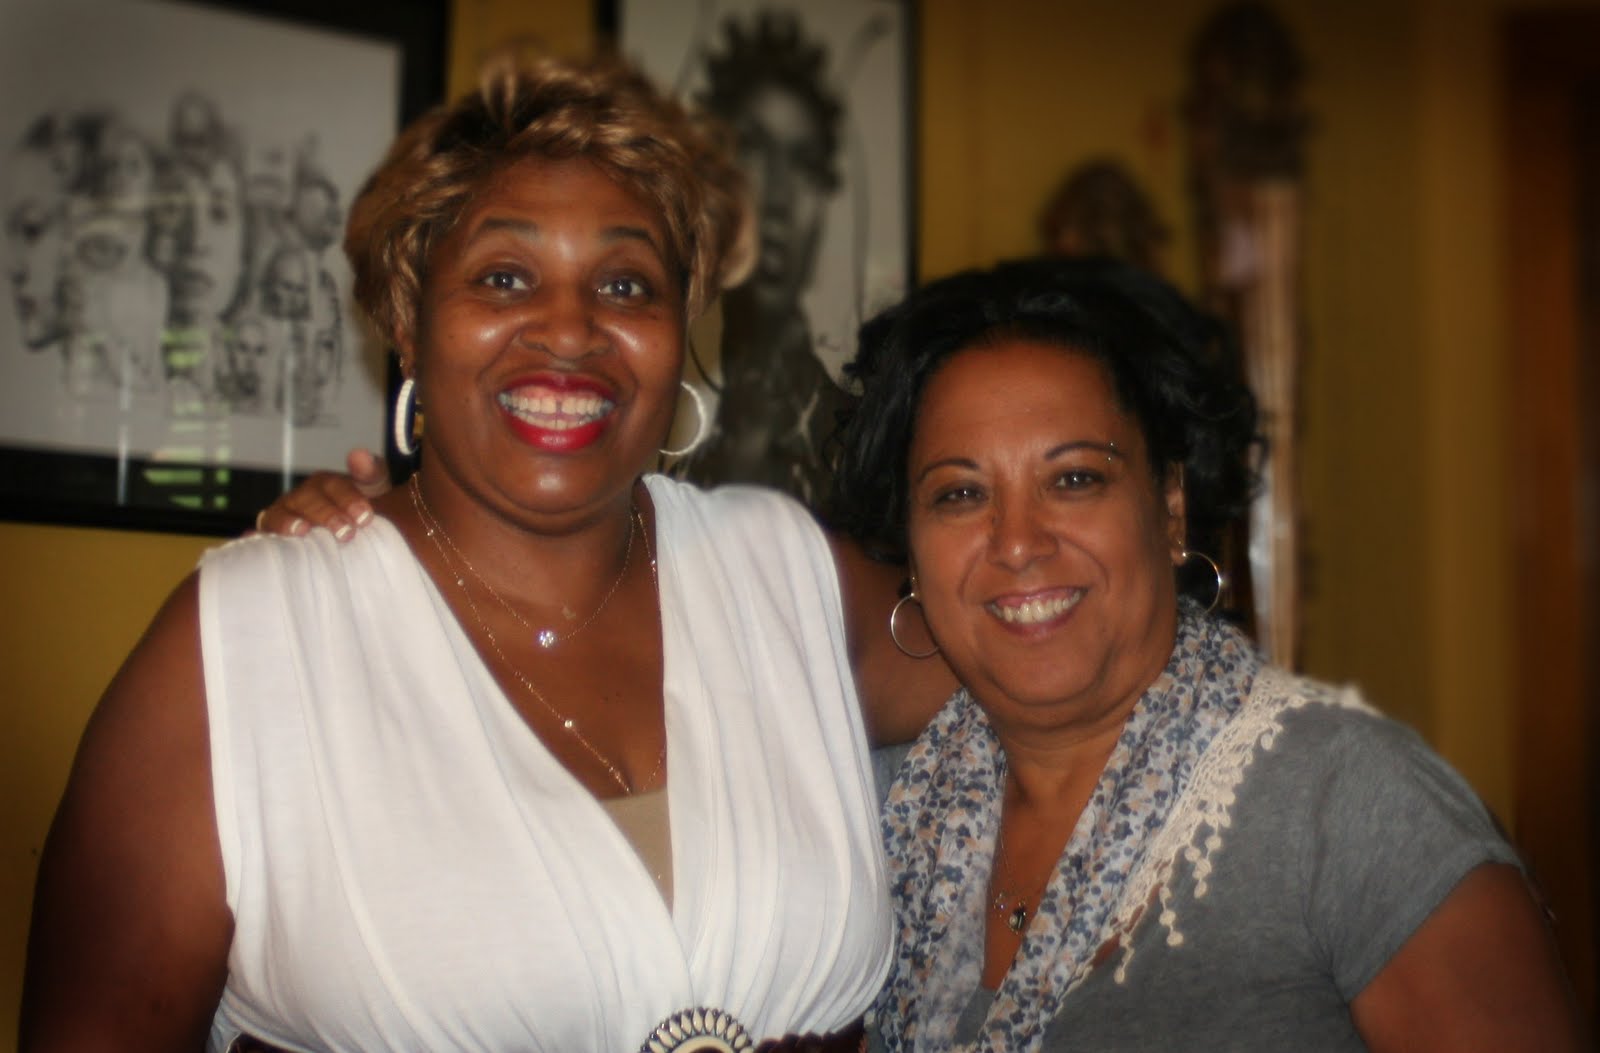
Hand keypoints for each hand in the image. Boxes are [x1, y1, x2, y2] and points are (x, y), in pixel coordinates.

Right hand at [252, 448, 391, 540]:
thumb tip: (360, 455)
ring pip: (281, 514)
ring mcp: (285, 512)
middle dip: (327, 515)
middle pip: (309, 501)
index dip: (349, 499)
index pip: (335, 486)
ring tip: (302, 532)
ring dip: (289, 522)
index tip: (366, 516)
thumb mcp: (373, 490)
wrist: (347, 534)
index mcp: (327, 483)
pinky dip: (259, 534)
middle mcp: (303, 496)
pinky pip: (263, 531)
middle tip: (346, 533)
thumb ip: (370, 472)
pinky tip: (258, 539)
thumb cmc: (359, 510)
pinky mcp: (271, 531)